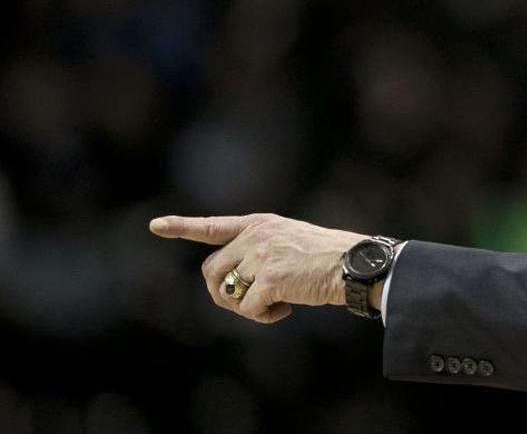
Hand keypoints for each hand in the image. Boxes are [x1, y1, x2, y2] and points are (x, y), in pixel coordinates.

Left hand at [150, 213, 367, 323]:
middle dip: (222, 293)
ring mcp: (261, 255)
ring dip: (246, 308)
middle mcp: (255, 236)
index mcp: (260, 224)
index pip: (213, 225)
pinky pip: (248, 309)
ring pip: (227, 293)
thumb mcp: (290, 240)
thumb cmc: (328, 258)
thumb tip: (233, 285)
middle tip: (247, 304)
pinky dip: (264, 317)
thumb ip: (260, 251)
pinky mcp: (270, 279)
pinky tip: (285, 309)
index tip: (156, 226)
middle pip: (212, 271)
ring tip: (274, 305)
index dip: (182, 226)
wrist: (354, 265)